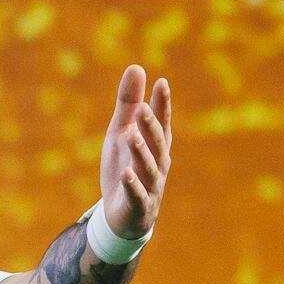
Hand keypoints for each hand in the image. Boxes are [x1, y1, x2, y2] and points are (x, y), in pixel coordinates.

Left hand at [96, 64, 173, 241]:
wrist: (122, 216)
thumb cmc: (125, 168)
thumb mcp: (121, 132)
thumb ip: (128, 103)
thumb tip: (136, 67)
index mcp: (156, 144)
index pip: (161, 122)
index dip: (162, 104)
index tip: (161, 83)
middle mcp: (158, 163)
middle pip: (157, 143)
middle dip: (151, 126)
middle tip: (143, 108)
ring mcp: (150, 185)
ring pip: (148, 167)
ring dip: (141, 152)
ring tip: (133, 137)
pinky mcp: (138, 206)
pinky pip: (136, 194)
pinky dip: (132, 184)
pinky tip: (125, 173)